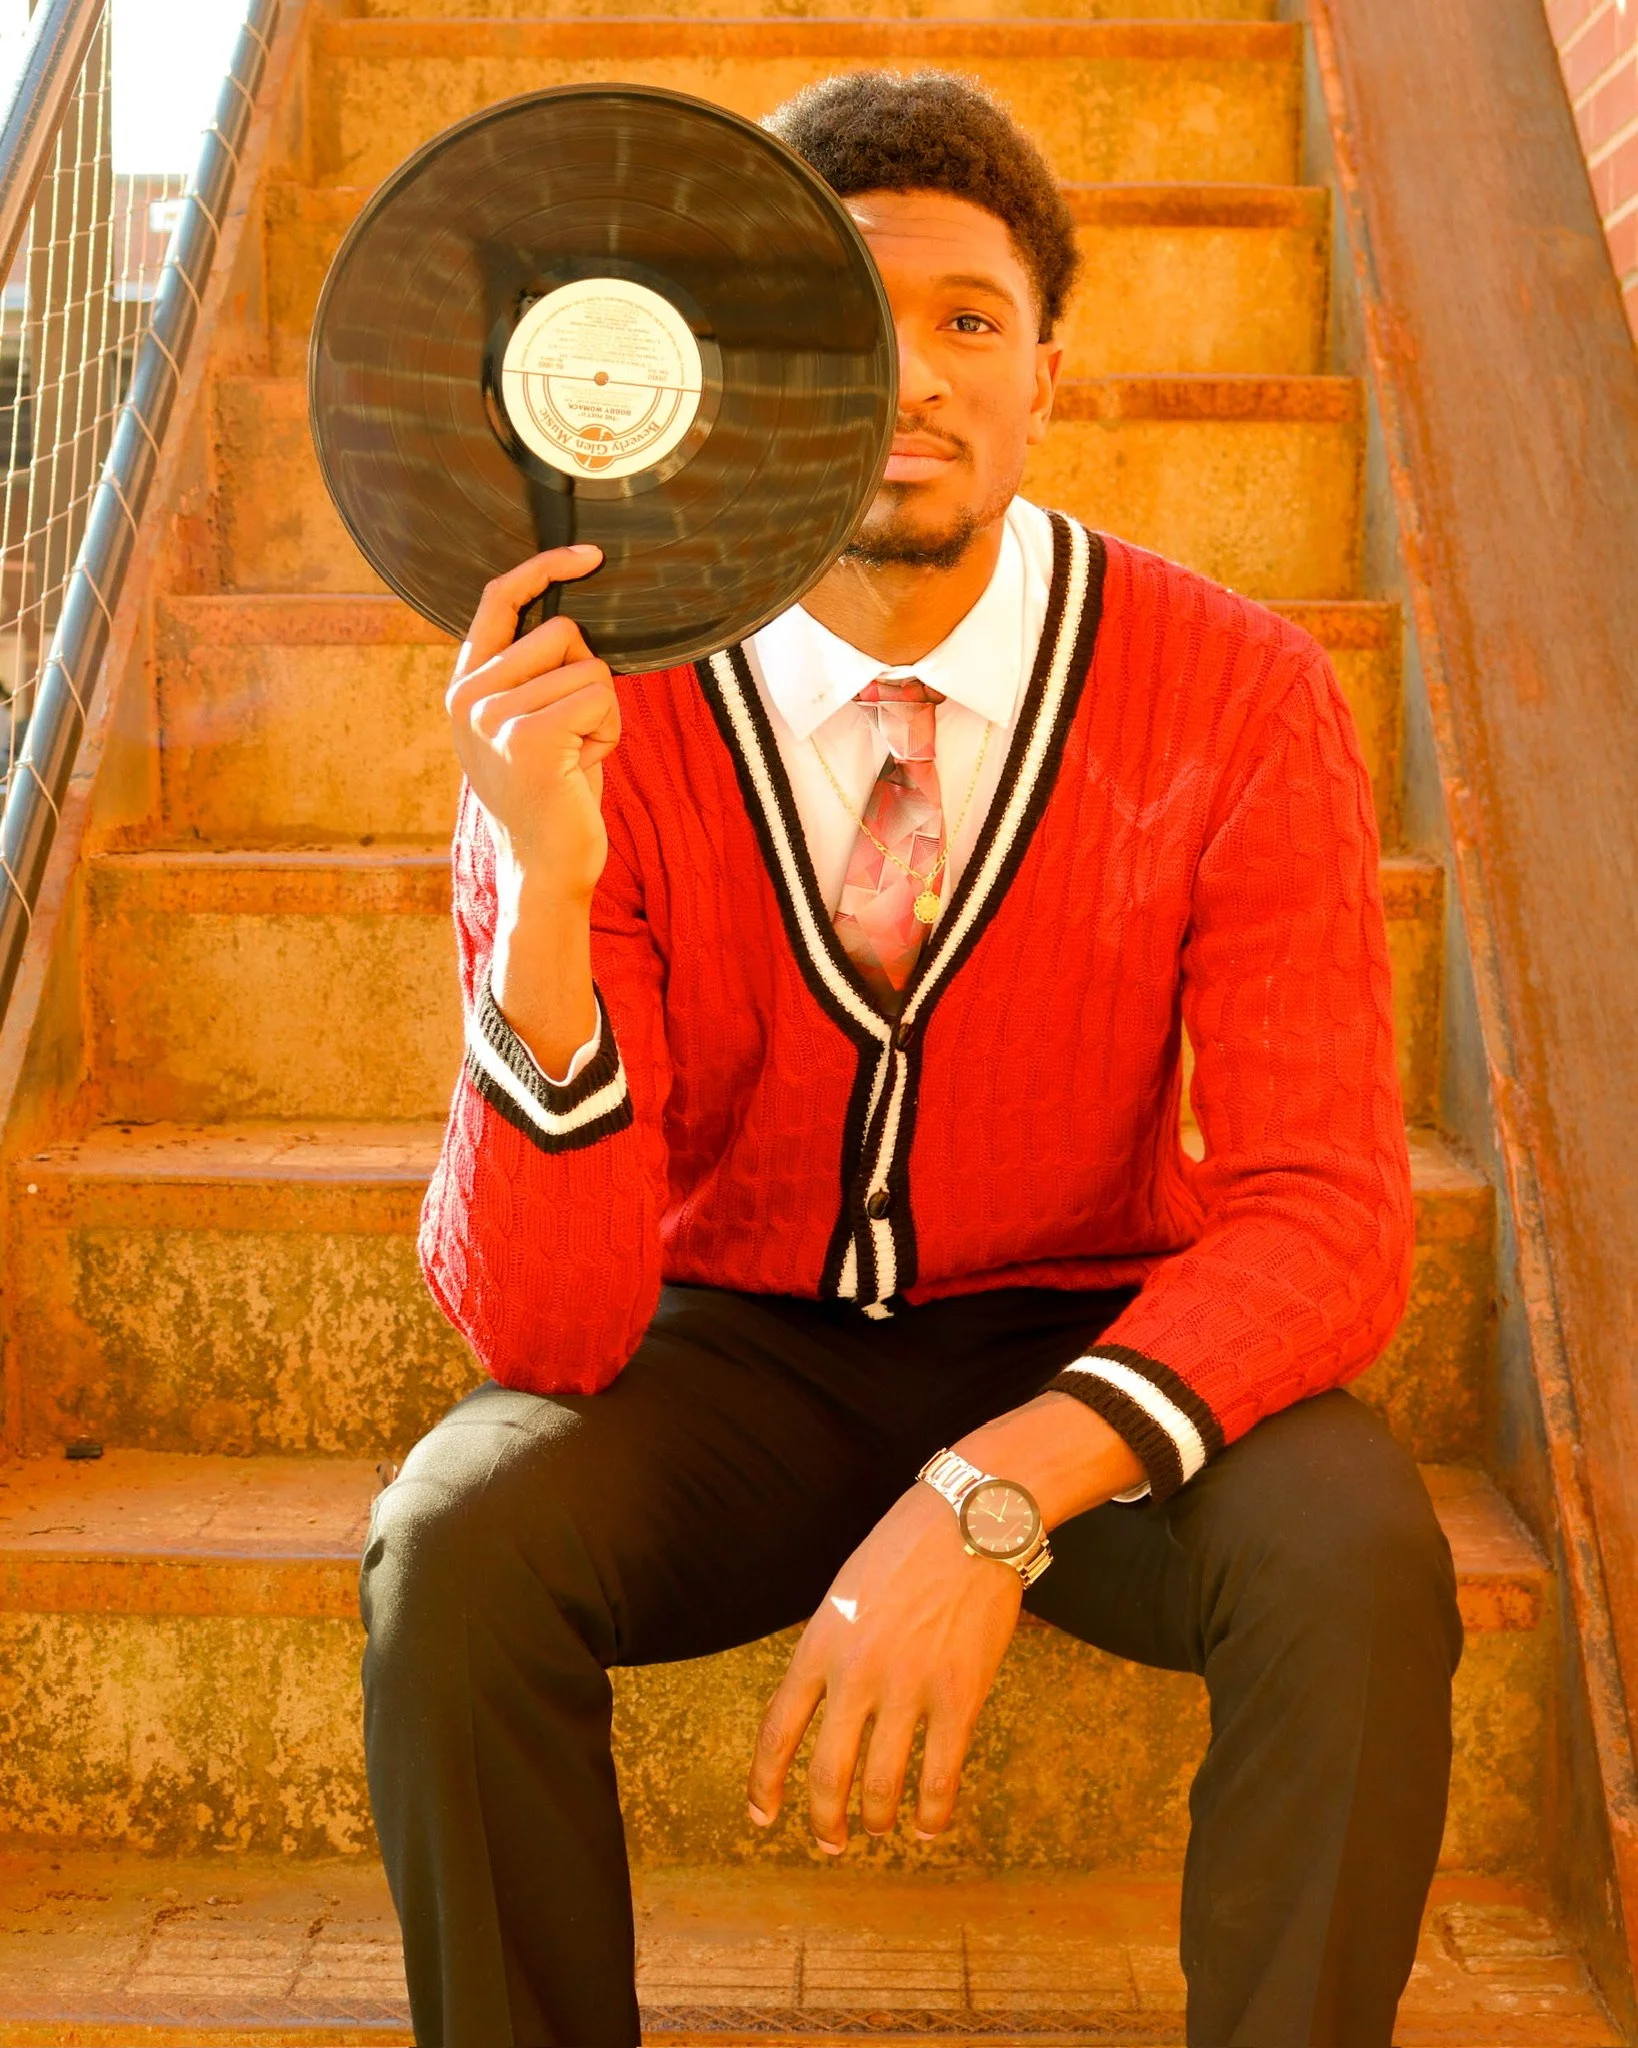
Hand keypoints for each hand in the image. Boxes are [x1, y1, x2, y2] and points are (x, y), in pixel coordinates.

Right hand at [445, 544, 614, 903]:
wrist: (546, 867)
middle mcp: (469, 695)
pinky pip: (598, 696)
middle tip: (573, 736)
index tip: (587, 554)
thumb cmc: (553, 794)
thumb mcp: (529, 723)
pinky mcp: (527, 736)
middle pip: (561, 631)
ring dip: (602, 712)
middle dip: (587, 678)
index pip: (498, 598)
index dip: (543, 567)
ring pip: (587, 667)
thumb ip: (532, 673)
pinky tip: (585, 765)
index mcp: (466, 685)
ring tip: (576, 756)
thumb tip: (573, 619)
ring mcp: (493, 714)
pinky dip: (609, 730)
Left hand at [746, 1482, 1020, 1851]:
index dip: (765, 1783)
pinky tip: (928, 1827)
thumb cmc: (907, 1548)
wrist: (971, 1519)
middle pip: (827, 1773)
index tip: (763, 1816)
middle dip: (824, 1820)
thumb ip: (830, 1647)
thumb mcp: (845, 1590)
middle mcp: (856, 1674)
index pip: (777, 1730)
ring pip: (882, 1786)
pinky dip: (933, 1813)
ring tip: (879, 1829)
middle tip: (830, 1842)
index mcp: (820, 1644)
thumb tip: (823, 1702)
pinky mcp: (959, 1697)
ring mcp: (909, 1689)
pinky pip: (940, 1776)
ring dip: (876, 1820)